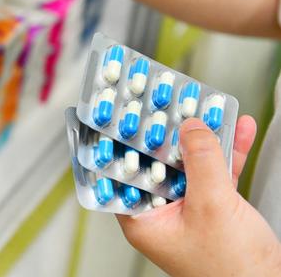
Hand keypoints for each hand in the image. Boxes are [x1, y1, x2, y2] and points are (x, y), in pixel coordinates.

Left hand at [117, 116, 280, 276]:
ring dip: (201, 135)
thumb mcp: (212, 206)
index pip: (122, 171)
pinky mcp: (214, 207)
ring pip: (188, 162)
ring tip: (204, 104)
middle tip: (165, 100)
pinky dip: (228, 151)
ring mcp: (188, 208)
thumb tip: (189, 126)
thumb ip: (200, 162)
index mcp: (143, 218)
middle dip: (166, 131)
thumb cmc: (232, 271)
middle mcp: (161, 212)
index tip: (123, 113)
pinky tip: (238, 127)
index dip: (122, 140)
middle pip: (157, 161)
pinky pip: (216, 171)